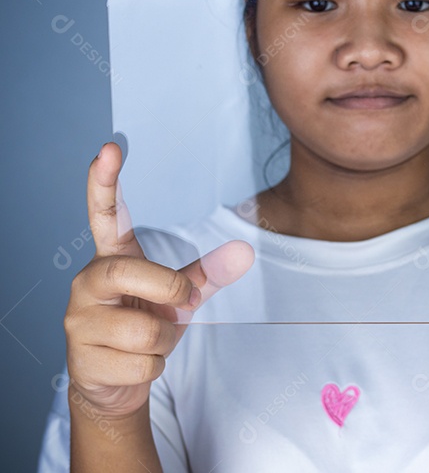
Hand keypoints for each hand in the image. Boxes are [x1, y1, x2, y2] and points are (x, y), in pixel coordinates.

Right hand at [64, 141, 254, 419]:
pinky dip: (153, 367)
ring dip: (161, 341)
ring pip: (144, 329)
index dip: (105, 184)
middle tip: (179, 302)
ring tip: (146, 343)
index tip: (109, 149)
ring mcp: (79, 321)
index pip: (106, 216)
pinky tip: (133, 365)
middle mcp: (87, 283)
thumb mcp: (179, 296)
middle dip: (165, 289)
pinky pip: (142, 362)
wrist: (114, 382)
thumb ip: (209, 272)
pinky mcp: (82, 359)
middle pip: (128, 273)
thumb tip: (245, 251)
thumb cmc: (144, 326)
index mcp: (111, 261)